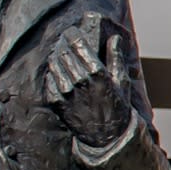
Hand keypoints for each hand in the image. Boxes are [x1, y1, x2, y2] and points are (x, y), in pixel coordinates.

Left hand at [44, 15, 133, 148]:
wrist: (107, 137)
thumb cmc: (117, 107)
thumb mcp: (122, 81)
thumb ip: (115, 58)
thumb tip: (114, 39)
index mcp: (96, 73)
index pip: (78, 45)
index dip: (72, 35)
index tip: (71, 32)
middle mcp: (79, 81)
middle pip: (64, 53)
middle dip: (63, 45)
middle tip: (64, 41)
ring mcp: (66, 93)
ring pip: (54, 66)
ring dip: (56, 58)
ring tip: (60, 54)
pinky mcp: (57, 103)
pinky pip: (49, 82)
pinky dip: (51, 74)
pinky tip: (57, 72)